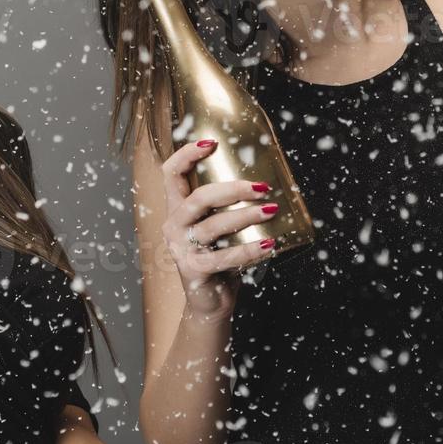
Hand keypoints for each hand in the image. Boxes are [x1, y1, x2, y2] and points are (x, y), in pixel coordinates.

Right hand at [158, 139, 278, 321]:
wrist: (209, 300)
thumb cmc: (219, 256)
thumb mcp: (219, 227)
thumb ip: (229, 207)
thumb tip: (267, 181)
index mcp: (177, 208)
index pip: (171, 174)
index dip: (186, 154)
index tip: (212, 142)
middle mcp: (173, 225)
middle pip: (198, 198)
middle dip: (232, 189)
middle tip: (263, 187)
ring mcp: (180, 248)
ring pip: (213, 226)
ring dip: (245, 216)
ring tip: (271, 211)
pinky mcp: (194, 269)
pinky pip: (224, 257)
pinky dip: (249, 250)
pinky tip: (269, 245)